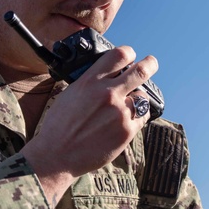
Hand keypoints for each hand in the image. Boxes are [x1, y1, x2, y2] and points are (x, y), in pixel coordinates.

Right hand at [20, 46, 155, 203]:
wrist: (57, 155)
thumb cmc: (59, 126)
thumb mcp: (70, 94)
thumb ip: (90, 82)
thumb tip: (106, 75)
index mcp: (90, 81)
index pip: (119, 54)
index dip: (128, 53)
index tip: (130, 56)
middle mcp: (107, 94)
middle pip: (141, 70)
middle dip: (150, 64)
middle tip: (152, 63)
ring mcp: (119, 113)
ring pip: (143, 97)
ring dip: (139, 97)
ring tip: (132, 101)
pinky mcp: (127, 131)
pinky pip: (142, 117)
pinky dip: (138, 116)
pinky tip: (128, 118)